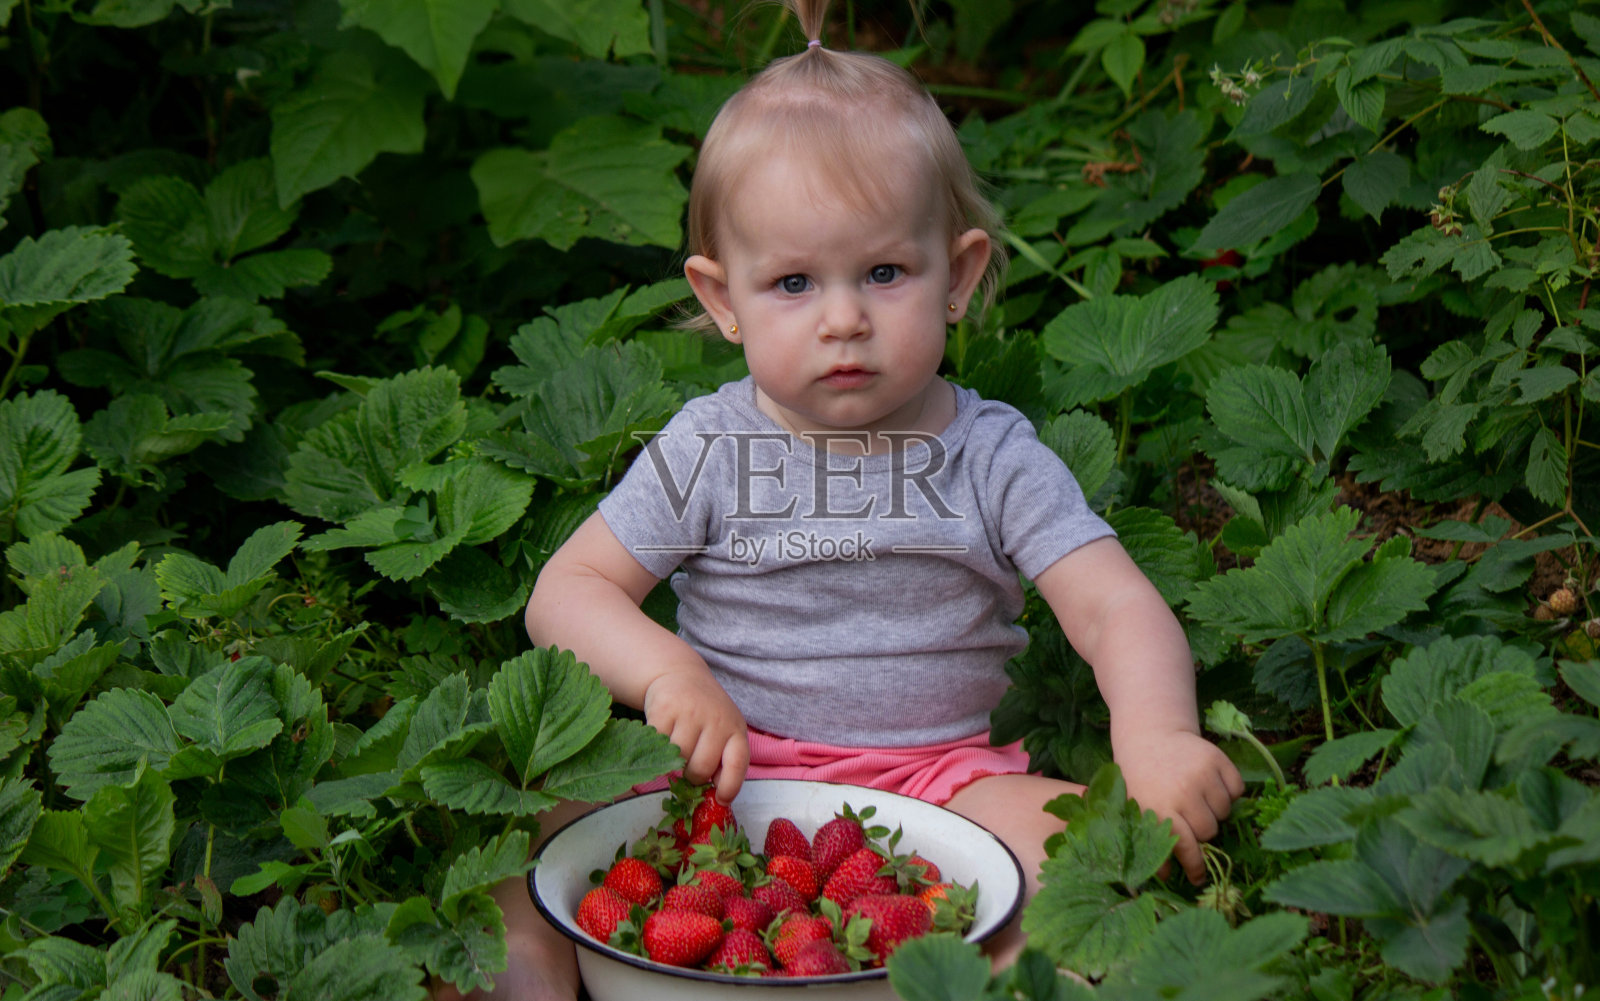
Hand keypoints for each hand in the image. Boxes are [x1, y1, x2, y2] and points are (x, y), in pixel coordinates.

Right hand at [642, 669, 749, 802]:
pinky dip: (657, 749)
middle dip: (692, 777)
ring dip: (673, 763)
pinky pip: (658, 746)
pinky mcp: (665, 709)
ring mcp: (691, 713)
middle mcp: (716, 720)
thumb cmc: (705, 713)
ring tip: (676, 748)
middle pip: (701, 769)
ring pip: (677, 761)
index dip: (728, 788)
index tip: (720, 800)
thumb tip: (716, 797)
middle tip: (688, 768)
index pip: (737, 765)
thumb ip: (723, 760)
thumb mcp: (723, 731)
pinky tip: (663, 735)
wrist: (680, 675)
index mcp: (736, 729)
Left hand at [1115, 729, 1243, 883]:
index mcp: (1160, 807)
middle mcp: (1184, 792)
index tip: (1198, 877)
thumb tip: (1165, 878)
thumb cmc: (1140, 777)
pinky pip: (1237, 790)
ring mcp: (1203, 774)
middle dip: (1202, 831)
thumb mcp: (1136, 808)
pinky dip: (1229, 791)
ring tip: (1197, 798)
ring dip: (1214, 811)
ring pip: (1225, 812)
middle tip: (1190, 819)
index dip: (1195, 866)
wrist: (1150, 734)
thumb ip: (1150, 840)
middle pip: (1210, 831)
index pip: (1186, 847)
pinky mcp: (1218, 759)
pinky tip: (1211, 784)